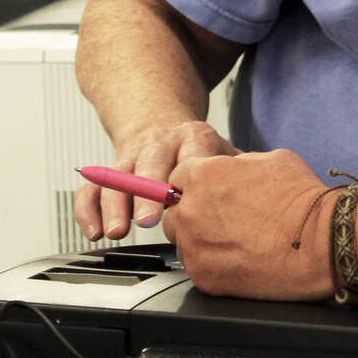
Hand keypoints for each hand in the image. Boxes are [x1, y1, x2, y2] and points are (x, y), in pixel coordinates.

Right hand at [74, 119, 238, 240]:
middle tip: (148, 220)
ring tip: (117, 231)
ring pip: (116, 178)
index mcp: (194, 137)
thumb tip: (269, 200)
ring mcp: (132, 157)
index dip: (187, 175)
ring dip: (115, 205)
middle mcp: (159, 143)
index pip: (191, 154)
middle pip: (149, 164)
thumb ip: (242, 174)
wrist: (165, 125)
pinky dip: (88, 210)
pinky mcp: (110, 172)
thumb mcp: (227, 155)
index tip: (185, 198)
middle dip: (147, 192)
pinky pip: (91, 189)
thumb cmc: (202, 153)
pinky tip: (94, 231)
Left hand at [164, 148, 335, 300]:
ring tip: (235, 239)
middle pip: (174, 211)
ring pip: (183, 242)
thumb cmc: (300, 199)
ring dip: (200, 239)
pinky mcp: (204, 277)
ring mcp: (195, 247)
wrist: (319, 242)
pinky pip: (197, 267)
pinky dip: (213, 264)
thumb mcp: (270, 159)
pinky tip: (239, 257)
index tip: (209, 193)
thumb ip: (237, 163)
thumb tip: (229, 170)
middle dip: (192, 212)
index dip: (196, 184)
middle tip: (222, 218)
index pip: (178, 176)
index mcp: (203, 176)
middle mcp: (191, 211)